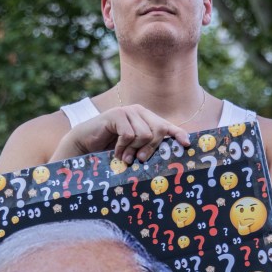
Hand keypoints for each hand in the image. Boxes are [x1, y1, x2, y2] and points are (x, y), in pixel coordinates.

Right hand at [61, 105, 190, 164]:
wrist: (85, 145)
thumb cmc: (110, 148)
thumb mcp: (132, 150)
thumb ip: (147, 149)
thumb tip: (166, 156)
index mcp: (146, 119)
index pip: (166, 126)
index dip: (177, 134)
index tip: (186, 144)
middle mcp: (140, 112)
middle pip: (159, 131)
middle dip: (151, 149)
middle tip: (139, 160)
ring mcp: (129, 111)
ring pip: (144, 134)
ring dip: (133, 150)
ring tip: (123, 156)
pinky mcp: (117, 115)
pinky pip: (129, 135)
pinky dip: (122, 147)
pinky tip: (116, 151)